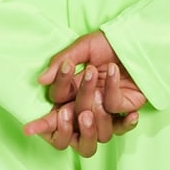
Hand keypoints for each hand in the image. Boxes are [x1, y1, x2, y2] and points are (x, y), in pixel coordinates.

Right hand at [23, 32, 144, 155]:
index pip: (55, 112)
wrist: (140, 40)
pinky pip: (118, 117)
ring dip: (94, 106)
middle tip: (74, 110)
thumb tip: (40, 80)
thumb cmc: (110, 42)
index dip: (43, 123)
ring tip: (97, 80)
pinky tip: (127, 109)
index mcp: (73, 91)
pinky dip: (118, 106)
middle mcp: (88, 103)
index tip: (28, 128)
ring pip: (96, 129)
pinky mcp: (126, 110)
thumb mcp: (84, 47)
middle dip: (70, 122)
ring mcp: (107, 109)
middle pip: (74, 129)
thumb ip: (61, 62)